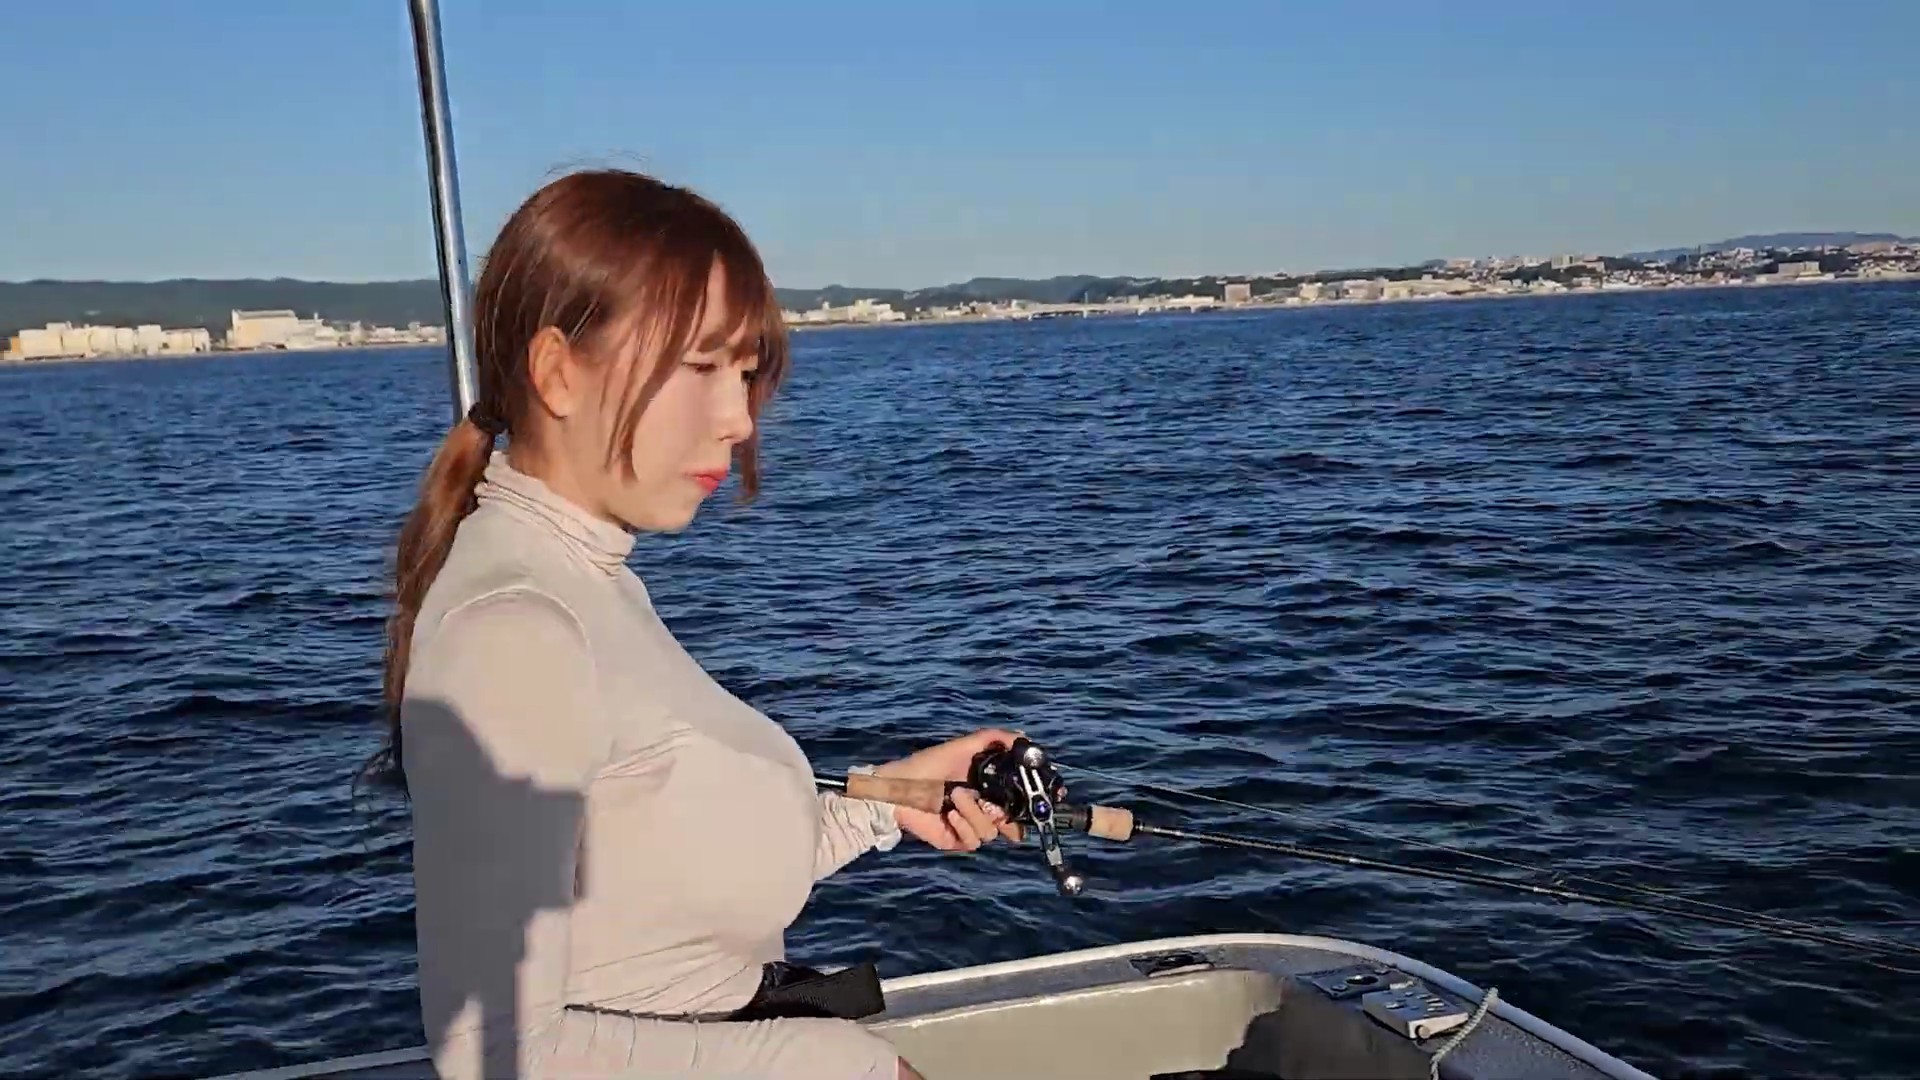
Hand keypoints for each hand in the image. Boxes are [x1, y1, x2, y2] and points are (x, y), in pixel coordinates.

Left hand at [873, 728, 1025, 851]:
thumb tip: (1023, 737)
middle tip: (993, 805)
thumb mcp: (962, 747)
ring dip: (974, 813)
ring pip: (990, 832)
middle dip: (1006, 818)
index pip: (1014, 805)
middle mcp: (980, 810)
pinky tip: (949, 813)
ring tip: (955, 796)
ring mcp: (968, 827)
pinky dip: (963, 826)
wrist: (899, 788)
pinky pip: (973, 841)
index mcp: (986, 791)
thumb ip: (993, 739)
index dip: (1024, 807)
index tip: (1030, 801)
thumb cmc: (928, 765)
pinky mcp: (955, 840)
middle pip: (1010, 826)